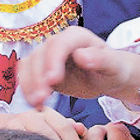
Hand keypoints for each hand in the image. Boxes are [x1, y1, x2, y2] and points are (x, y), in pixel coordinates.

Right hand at [0, 108, 86, 139]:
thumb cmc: (16, 133)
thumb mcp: (39, 130)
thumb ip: (60, 129)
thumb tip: (82, 129)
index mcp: (45, 114)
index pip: (65, 126)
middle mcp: (33, 114)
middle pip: (56, 128)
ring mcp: (19, 119)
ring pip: (41, 133)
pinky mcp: (7, 127)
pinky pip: (22, 138)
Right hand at [17, 26, 139, 108]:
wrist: (106, 78)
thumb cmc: (113, 70)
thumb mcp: (112, 66)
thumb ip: (100, 59)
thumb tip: (80, 55)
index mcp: (76, 36)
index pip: (58, 45)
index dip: (53, 61)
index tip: (53, 81)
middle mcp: (58, 42)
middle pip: (39, 55)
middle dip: (38, 77)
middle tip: (42, 99)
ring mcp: (47, 55)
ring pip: (28, 65)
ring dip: (29, 84)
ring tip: (37, 103)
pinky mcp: (41, 69)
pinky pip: (26, 76)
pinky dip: (27, 89)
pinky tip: (35, 103)